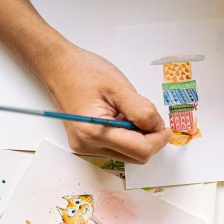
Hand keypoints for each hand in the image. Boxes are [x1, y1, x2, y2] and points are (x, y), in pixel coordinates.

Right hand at [40, 44, 171, 162]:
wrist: (58, 66)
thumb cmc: (84, 71)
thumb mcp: (119, 87)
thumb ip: (142, 111)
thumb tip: (158, 128)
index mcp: (94, 132)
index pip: (140, 151)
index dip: (158, 139)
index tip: (166, 127)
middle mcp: (88, 146)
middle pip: (136, 156)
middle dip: (149, 138)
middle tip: (147, 114)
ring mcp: (86, 147)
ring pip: (128, 153)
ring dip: (137, 136)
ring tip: (126, 111)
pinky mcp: (87, 144)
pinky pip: (118, 147)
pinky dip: (127, 135)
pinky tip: (119, 116)